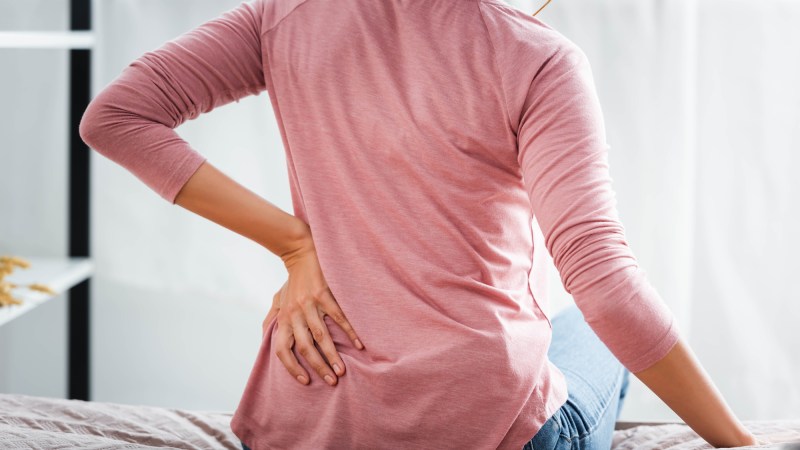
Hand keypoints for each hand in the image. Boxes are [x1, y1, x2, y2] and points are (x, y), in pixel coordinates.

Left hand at [267, 233, 364, 386]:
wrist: (302, 252)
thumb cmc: (293, 280)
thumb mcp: (278, 299)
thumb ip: (272, 317)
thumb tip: (265, 334)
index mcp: (284, 318)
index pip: (282, 349)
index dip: (291, 367)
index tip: (306, 381)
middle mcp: (294, 314)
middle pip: (305, 348)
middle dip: (319, 367)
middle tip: (332, 380)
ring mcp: (309, 304)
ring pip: (321, 336)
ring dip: (332, 355)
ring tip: (342, 370)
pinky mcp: (324, 295)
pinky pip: (338, 318)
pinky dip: (349, 332)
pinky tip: (358, 345)